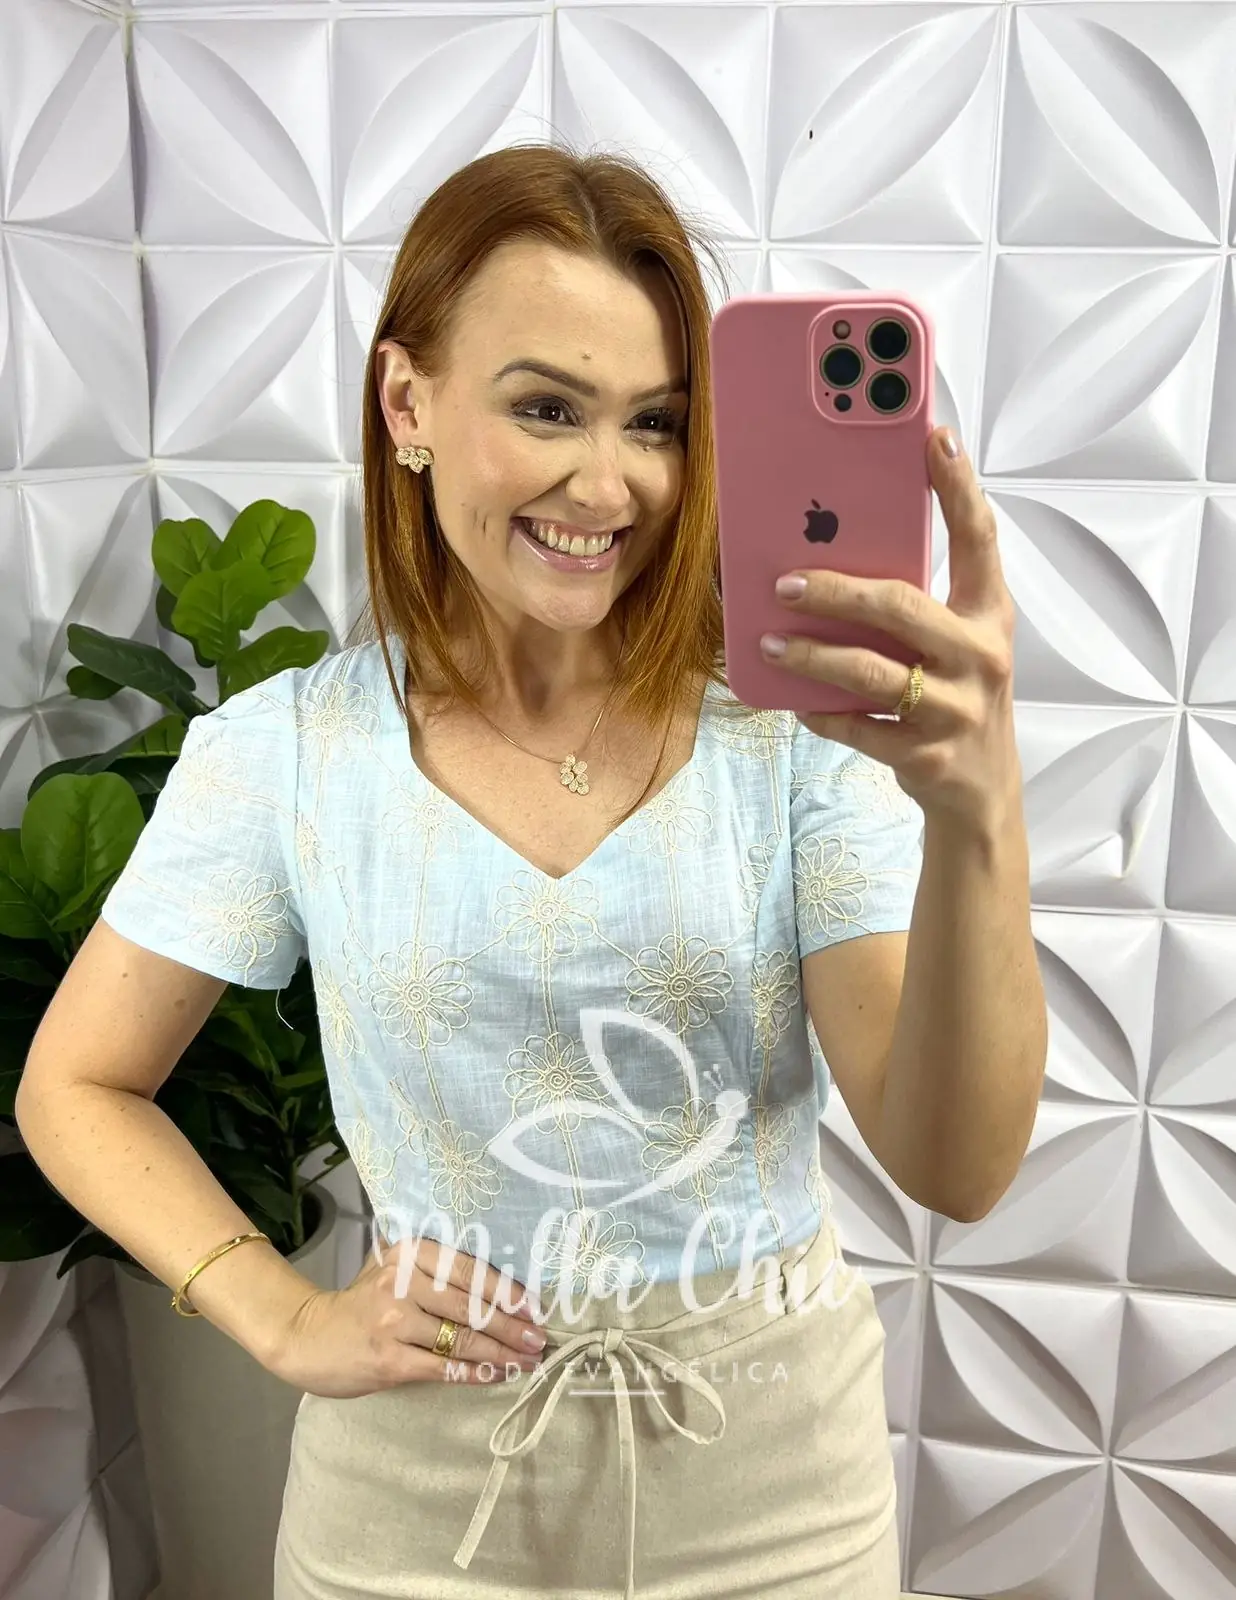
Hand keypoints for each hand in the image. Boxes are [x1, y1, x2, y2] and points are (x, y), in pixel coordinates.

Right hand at [265, 1235, 548, 1397]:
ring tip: (525, 1360)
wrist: (307, 1336)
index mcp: (410, 1251)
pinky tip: (495, 1375)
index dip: (507, 1291)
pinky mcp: (387, 1359)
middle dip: (511, 1326)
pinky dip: (473, 1373)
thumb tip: (503, 1291)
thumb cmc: (362, 1302)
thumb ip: (438, 1272)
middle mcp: (401, 1281)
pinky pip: (442, 1367)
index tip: (535, 1308)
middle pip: (471, 1306)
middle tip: (539, 1340)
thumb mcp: (395, 1270)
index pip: (470, 1269)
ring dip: (500, 1353)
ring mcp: (393, 1321)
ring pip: (461, 1339)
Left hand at [758, 427, 1020, 830]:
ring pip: (870, 673)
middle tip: (784, 583)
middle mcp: (979, 656)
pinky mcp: (926, 754)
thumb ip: (916, 603)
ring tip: (768, 644)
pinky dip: (821, 714)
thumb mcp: (955, 642)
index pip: (979, 539)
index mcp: (989, 614)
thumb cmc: (955, 695)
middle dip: (836, 591)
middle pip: (901, 607)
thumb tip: (833, 554)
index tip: (935, 436)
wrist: (982, 792)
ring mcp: (955, 708)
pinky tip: (794, 703)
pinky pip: (858, 728)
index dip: (959, 486)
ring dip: (811, 657)